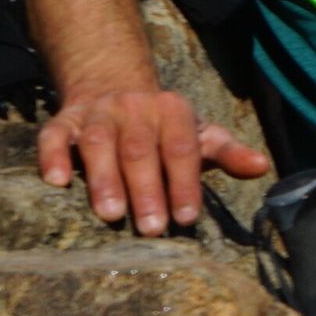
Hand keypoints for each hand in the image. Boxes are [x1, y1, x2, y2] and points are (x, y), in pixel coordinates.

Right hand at [39, 83, 269, 236]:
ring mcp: (97, 113)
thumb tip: (262, 167)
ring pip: (99, 144)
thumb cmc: (164, 127)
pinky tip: (55, 182)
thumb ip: (228, 153)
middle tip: (152, 228)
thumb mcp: (200, 134)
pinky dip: (52, 156)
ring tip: (109, 214)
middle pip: (141, 150)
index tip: (188, 217)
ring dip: (104, 178)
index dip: (185, 183)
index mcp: (172, 111)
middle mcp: (134, 109)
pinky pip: (53, 135)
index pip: (182, 149)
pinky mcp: (63, 121)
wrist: (114, 87)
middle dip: (147, 190)